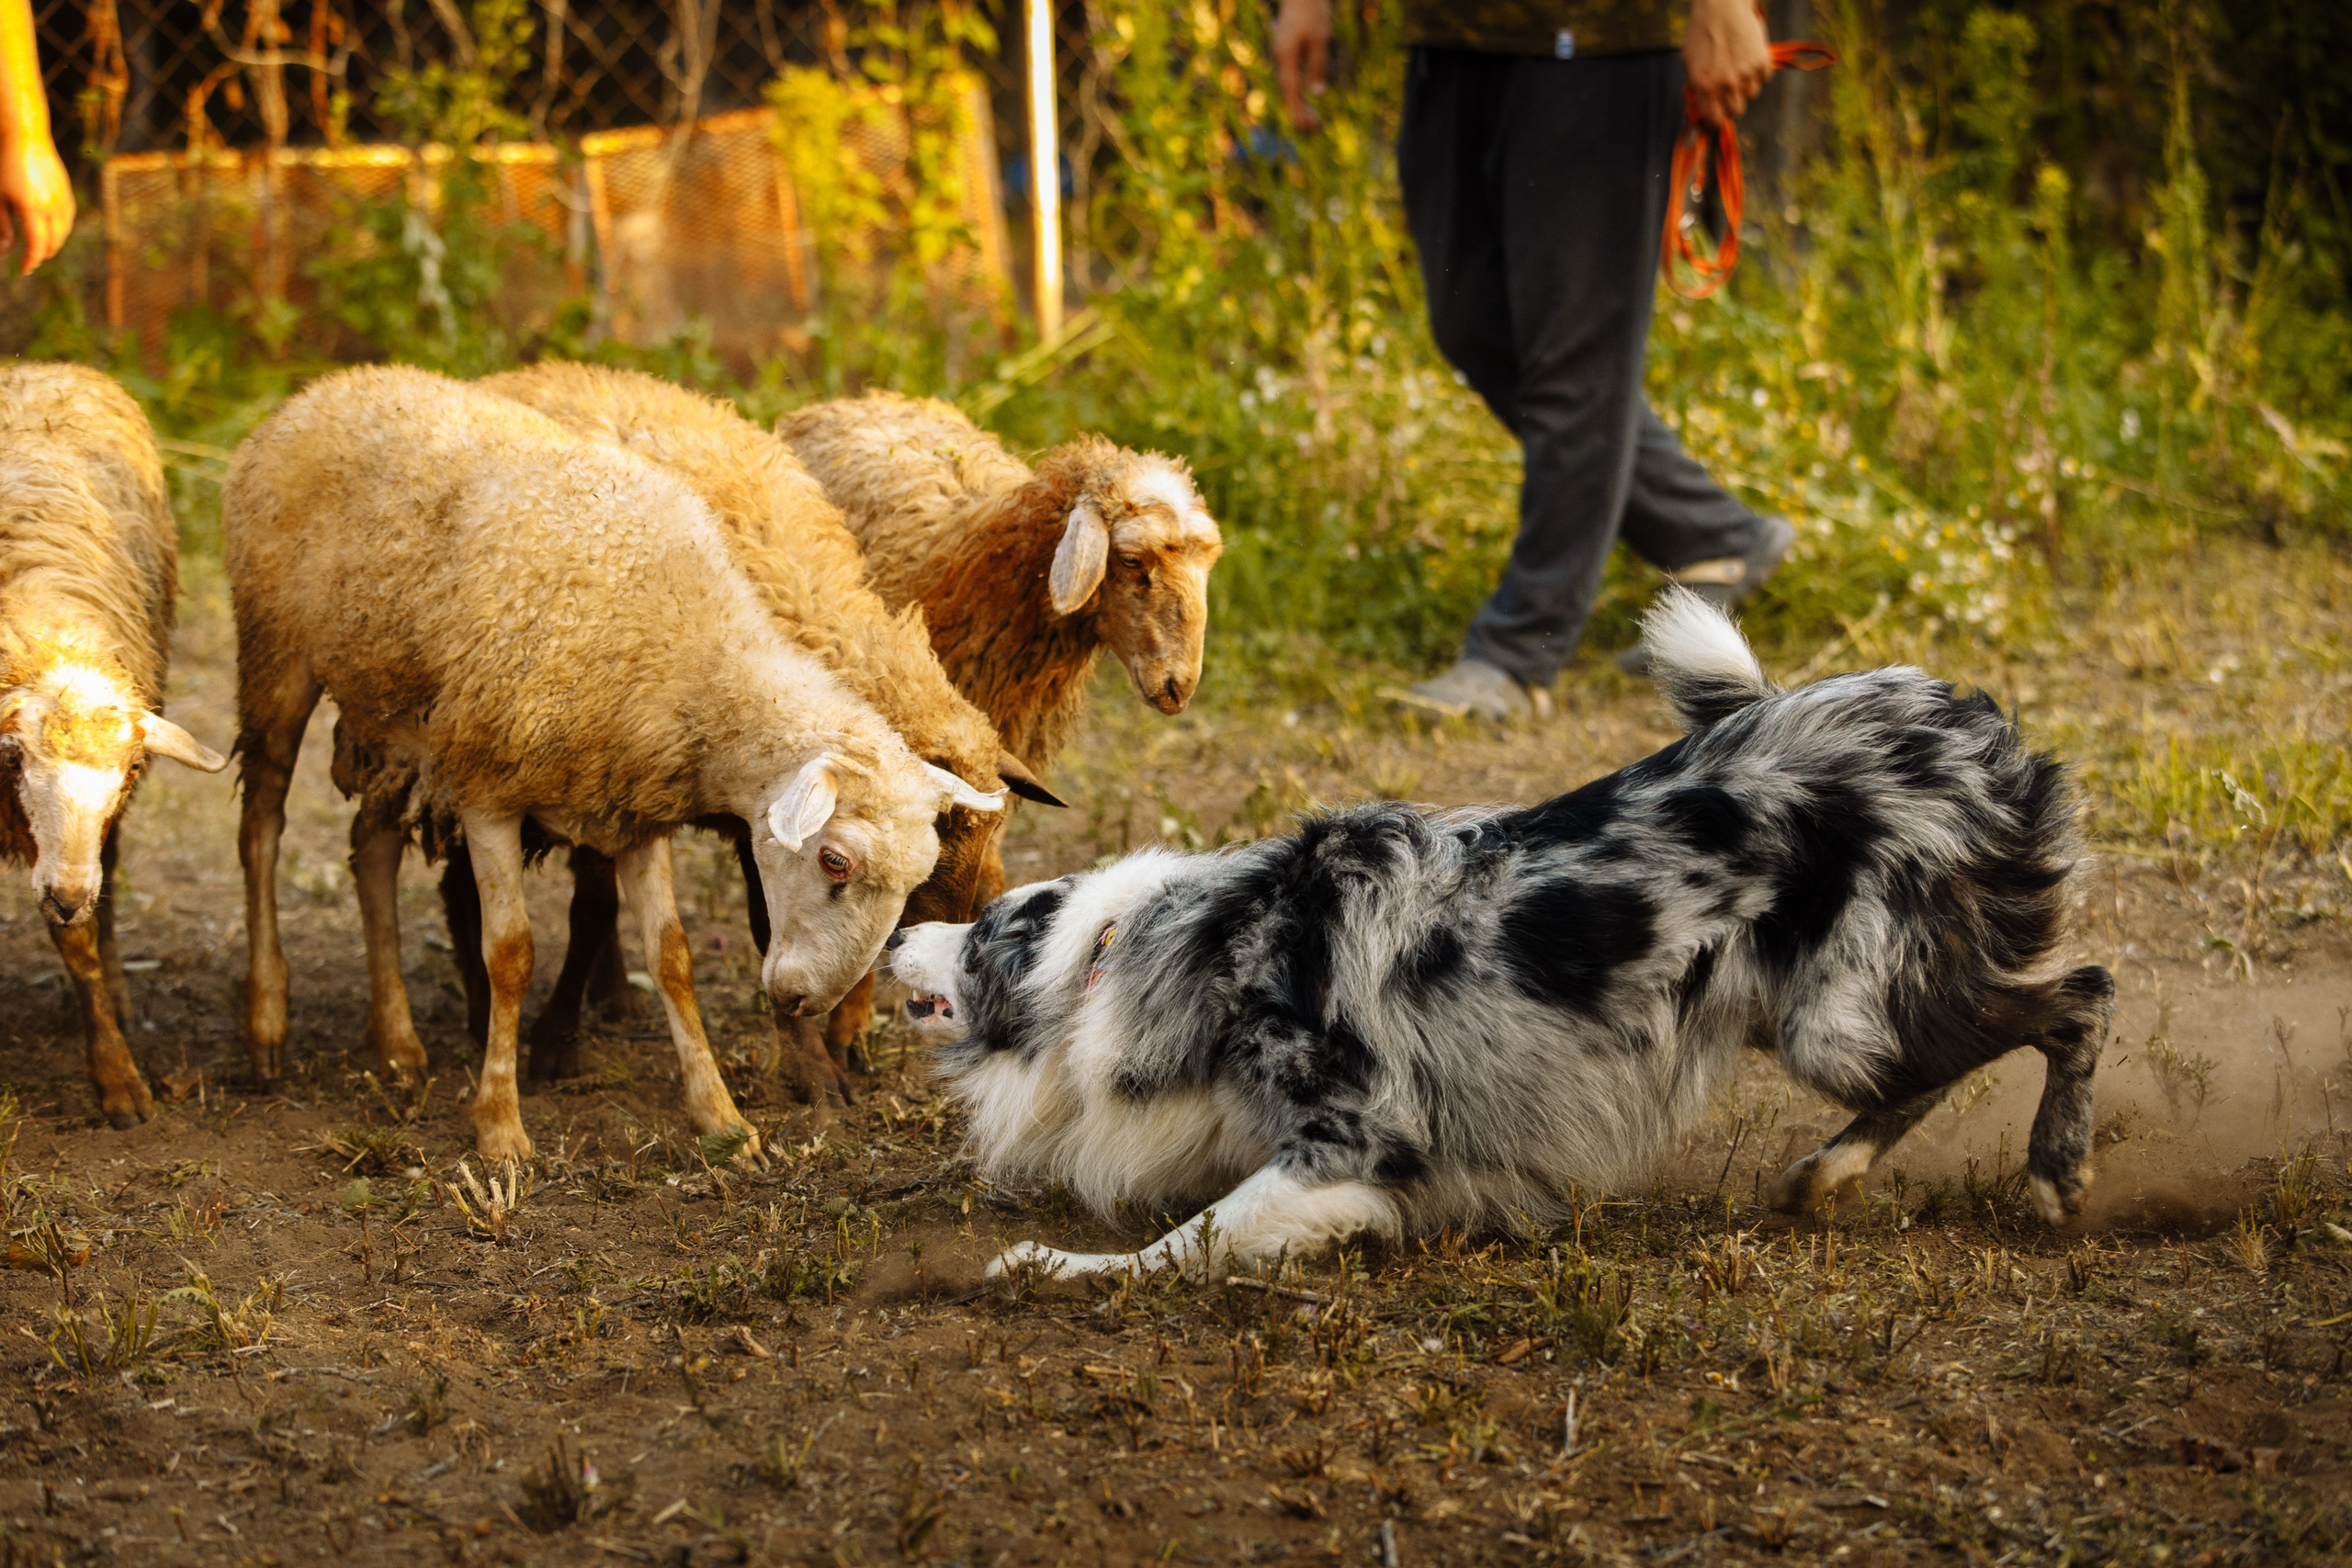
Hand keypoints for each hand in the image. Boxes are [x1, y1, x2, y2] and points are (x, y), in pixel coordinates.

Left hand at [0, 131, 73, 273]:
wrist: (26, 137)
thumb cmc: (6, 165)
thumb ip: (3, 225)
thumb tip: (6, 252)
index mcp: (33, 209)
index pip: (37, 246)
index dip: (31, 261)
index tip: (24, 270)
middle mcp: (53, 207)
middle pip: (53, 242)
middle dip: (42, 254)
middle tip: (29, 260)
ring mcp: (63, 200)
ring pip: (63, 233)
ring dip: (53, 244)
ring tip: (40, 247)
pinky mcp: (67, 193)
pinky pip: (68, 220)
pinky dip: (60, 230)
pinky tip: (50, 229)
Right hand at [1272, 0, 1329, 131]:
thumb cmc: (1312, 13)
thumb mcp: (1320, 39)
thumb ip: (1317, 66)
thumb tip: (1317, 93)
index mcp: (1286, 57)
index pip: (1291, 91)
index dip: (1299, 111)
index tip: (1310, 126)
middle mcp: (1280, 59)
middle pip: (1287, 93)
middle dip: (1299, 113)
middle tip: (1315, 128)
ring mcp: (1281, 56)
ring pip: (1288, 88)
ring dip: (1299, 105)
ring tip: (1313, 121)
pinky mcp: (1285, 53)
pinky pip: (1290, 80)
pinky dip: (1298, 94)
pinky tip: (1306, 102)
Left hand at [1683, 0, 1771, 126]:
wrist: (1722, 7)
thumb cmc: (1701, 33)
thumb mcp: (1689, 63)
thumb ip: (1696, 89)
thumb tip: (1700, 110)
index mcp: (1704, 87)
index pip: (1713, 121)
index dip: (1714, 122)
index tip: (1714, 120)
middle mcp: (1726, 85)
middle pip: (1735, 111)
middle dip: (1730, 105)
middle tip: (1726, 91)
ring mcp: (1746, 75)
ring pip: (1750, 95)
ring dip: (1744, 87)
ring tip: (1736, 67)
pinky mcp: (1762, 63)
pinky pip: (1762, 79)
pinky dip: (1756, 73)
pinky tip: (1746, 58)